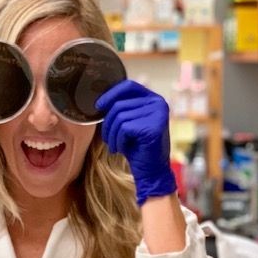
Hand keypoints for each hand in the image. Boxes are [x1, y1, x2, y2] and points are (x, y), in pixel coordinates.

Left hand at [96, 80, 175, 204]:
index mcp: (154, 99)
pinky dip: (118, 140)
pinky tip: (122, 149)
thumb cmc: (137, 148)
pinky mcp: (153, 127)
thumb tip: (100, 101)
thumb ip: (122, 108)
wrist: (150, 172)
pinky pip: (124, 128)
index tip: (99, 106)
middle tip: (110, 139)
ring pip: (119, 116)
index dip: (111, 94)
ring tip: (116, 145)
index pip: (128, 86)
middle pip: (119, 104)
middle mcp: (159, 103)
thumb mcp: (129, 123)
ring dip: (112, 134)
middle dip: (108, 123)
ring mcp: (158, 114)